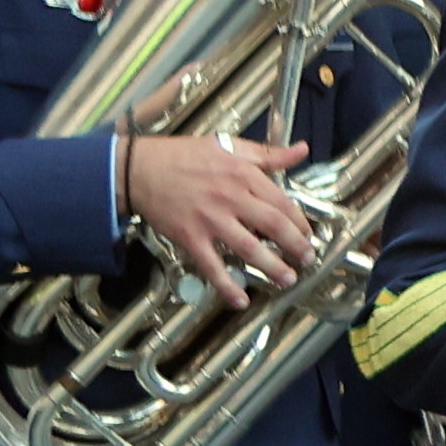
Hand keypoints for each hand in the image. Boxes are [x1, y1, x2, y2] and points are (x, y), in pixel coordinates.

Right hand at [128, 132, 317, 305]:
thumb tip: (301, 150)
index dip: (300, 221)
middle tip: (307, 260)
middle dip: (295, 246)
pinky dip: (226, 286)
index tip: (307, 233)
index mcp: (243, 175)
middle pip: (273, 226)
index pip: (282, 202)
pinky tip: (240, 299)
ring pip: (249, 248)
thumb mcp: (229, 145)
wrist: (138, 168)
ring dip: (272, 267)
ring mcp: (210, 220)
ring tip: (288, 280)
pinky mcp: (190, 238)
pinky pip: (212, 266)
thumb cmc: (182, 155)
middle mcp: (231, 198)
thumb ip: (267, 153)